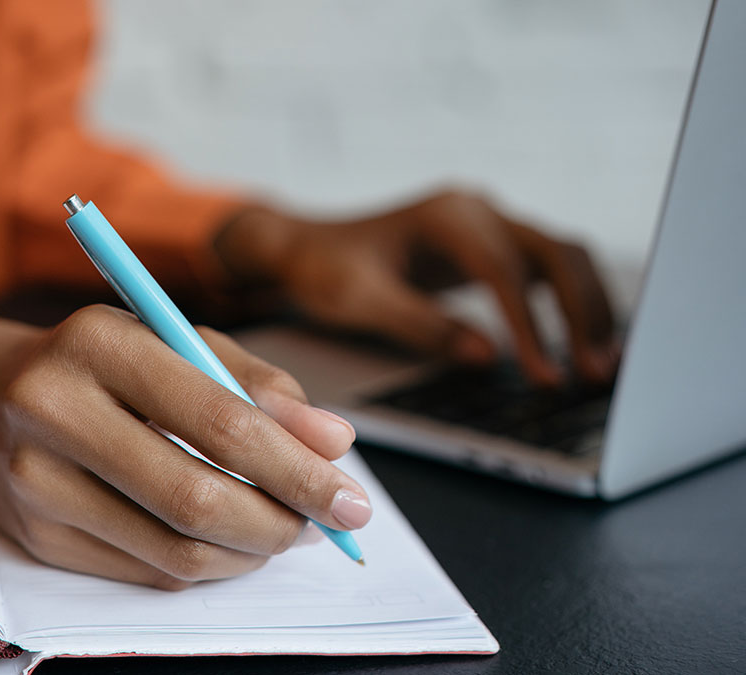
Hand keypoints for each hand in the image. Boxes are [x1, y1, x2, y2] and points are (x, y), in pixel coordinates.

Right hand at [0, 307, 367, 588]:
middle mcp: (52, 410)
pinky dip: (206, 565)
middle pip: (195, 497)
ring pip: (174, 549)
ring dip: (250, 552)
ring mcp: (34, 482)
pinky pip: (146, 571)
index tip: (351, 495)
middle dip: (282, 522)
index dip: (298, 468)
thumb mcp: (174, 340)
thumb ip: (256, 382)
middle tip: (325, 525)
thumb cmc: (98, 362)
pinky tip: (228, 542)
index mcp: (98, 342)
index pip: (218, 420)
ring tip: (283, 530)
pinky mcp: (34, 537)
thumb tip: (332, 442)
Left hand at [214, 188, 617, 384]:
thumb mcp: (358, 300)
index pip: (503, 269)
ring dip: (589, 308)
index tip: (543, 373)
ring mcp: (489, 225)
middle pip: (557, 252)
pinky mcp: (493, 248)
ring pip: (564, 257)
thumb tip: (485, 356)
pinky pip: (548, 271)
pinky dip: (572, 306)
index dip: (529, 324)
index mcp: (446, 216)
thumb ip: (420, 325)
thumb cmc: (324, 269)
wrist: (306, 248)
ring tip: (602, 366)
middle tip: (596, 373)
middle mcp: (477, 210)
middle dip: (582, 313)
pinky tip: (583, 347)